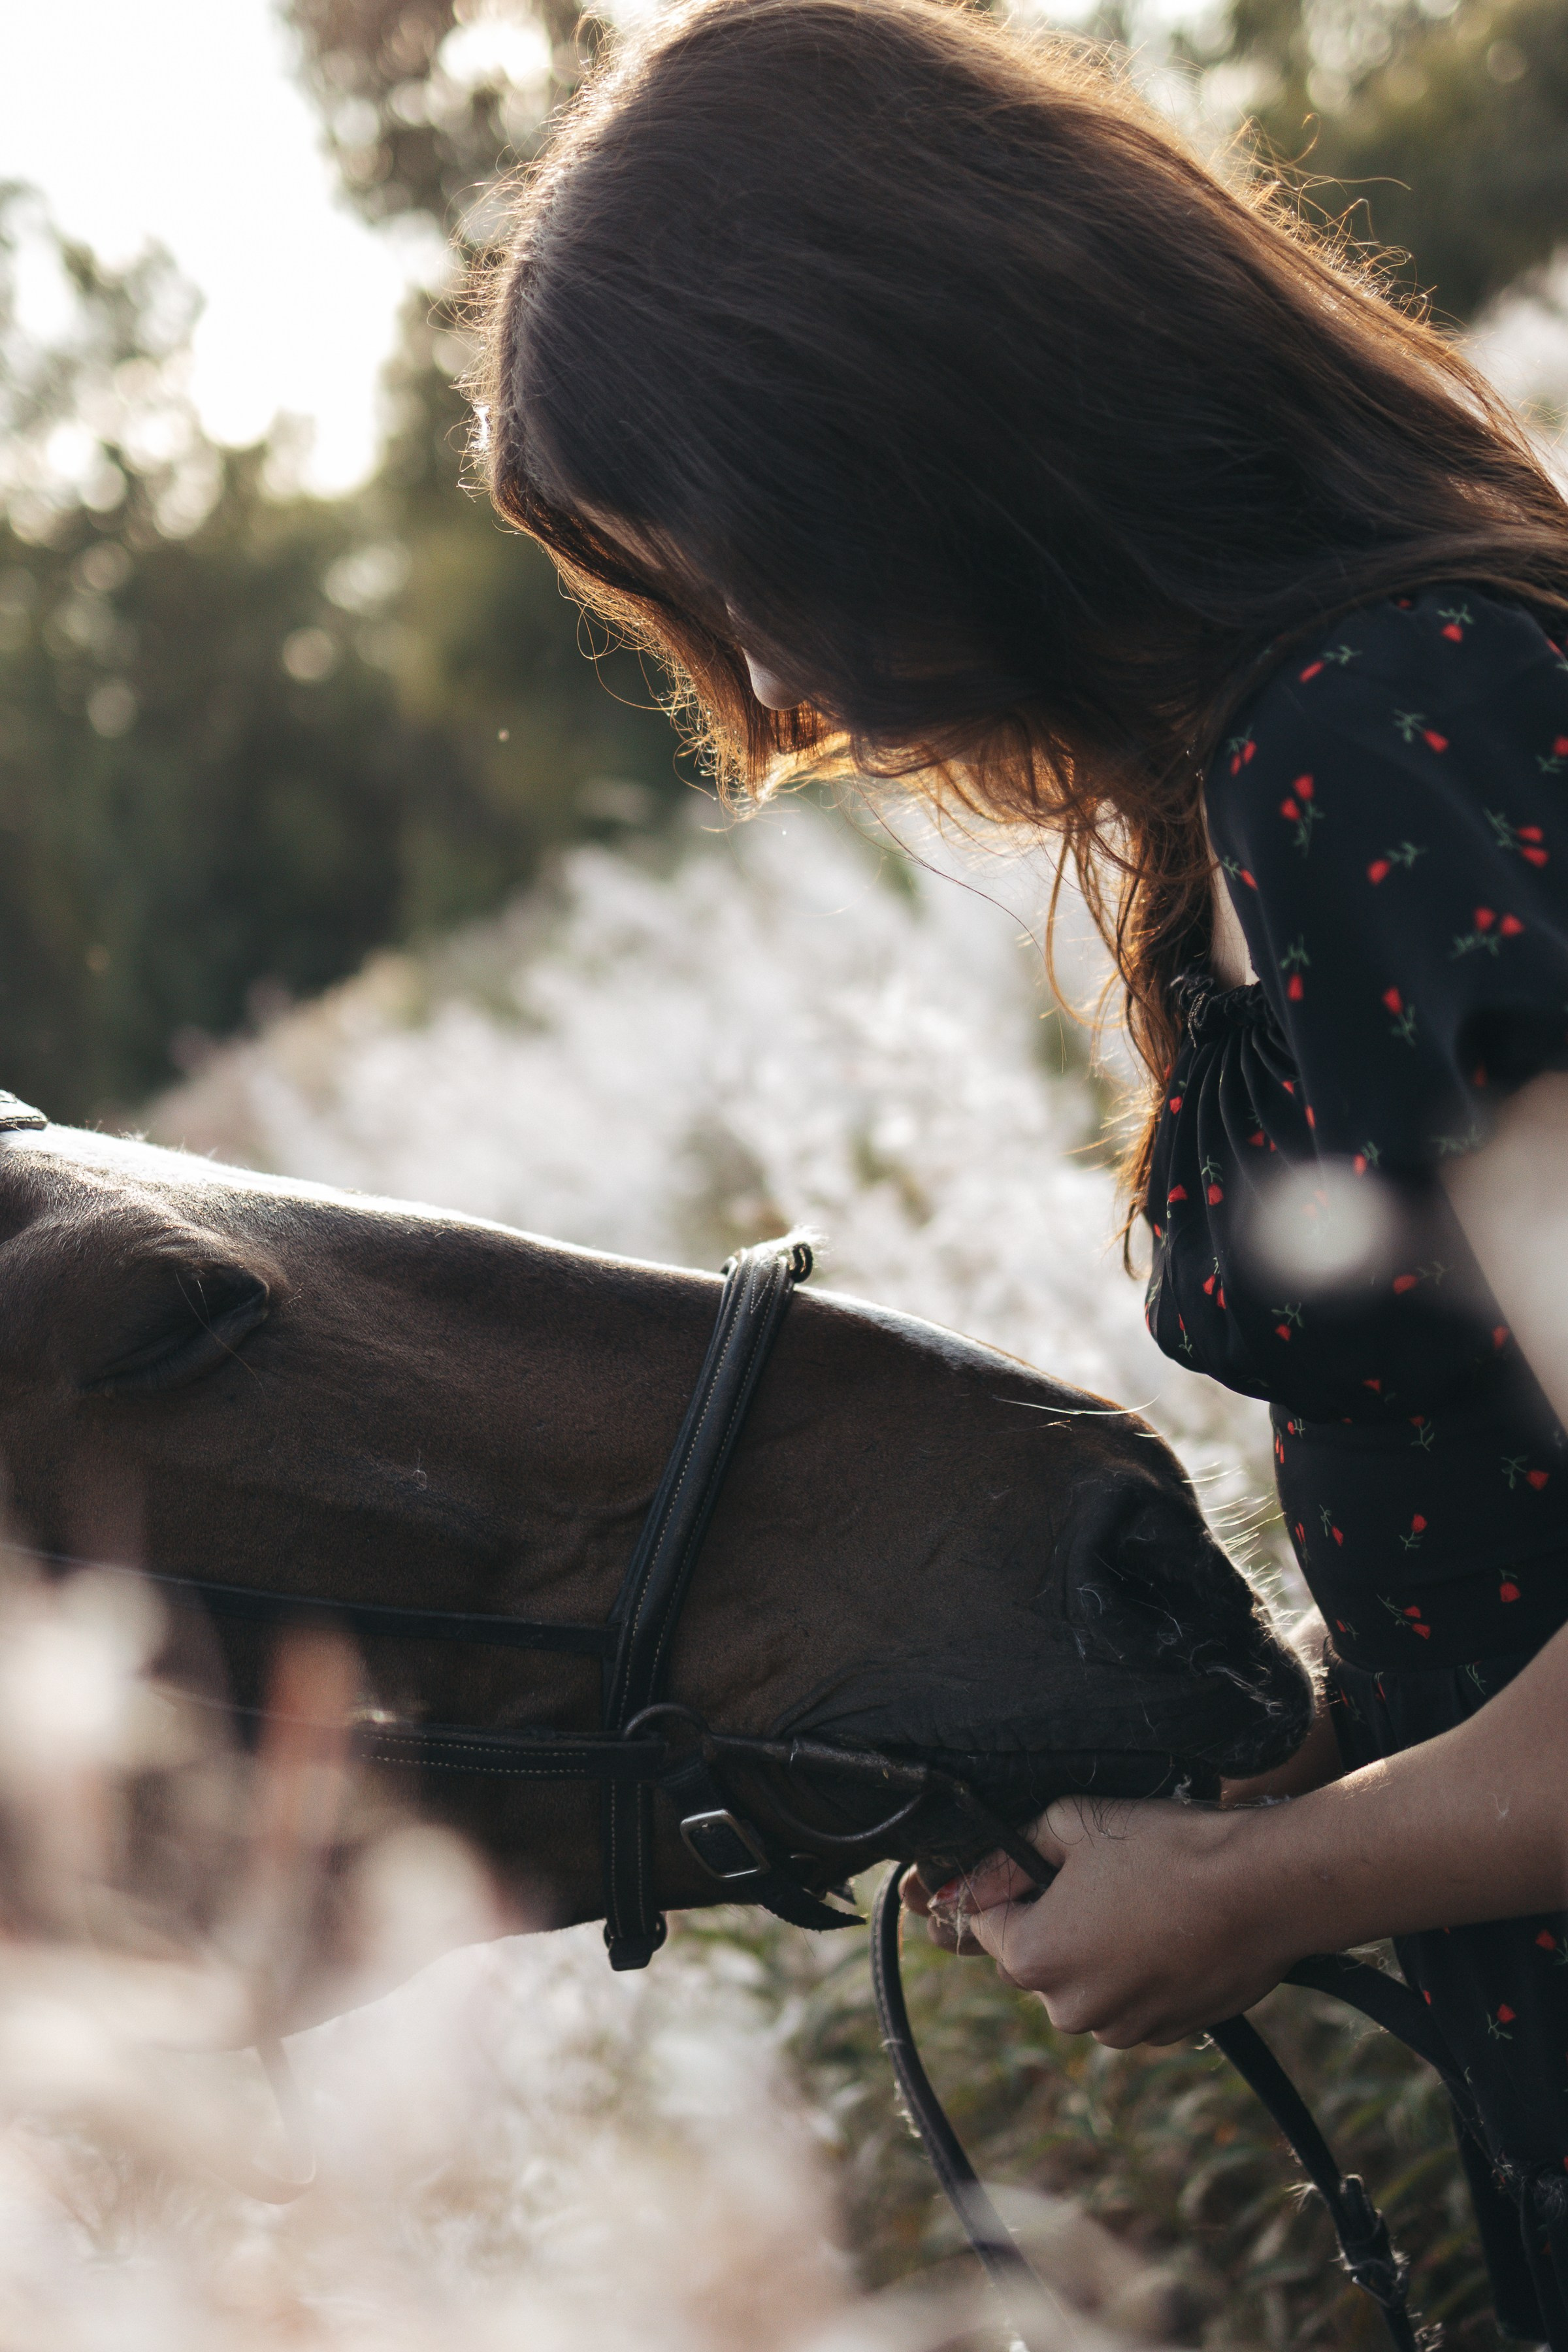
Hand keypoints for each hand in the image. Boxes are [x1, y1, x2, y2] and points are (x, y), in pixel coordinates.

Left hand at [926, 1799, 1297, 2046]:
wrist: (1260, 1888)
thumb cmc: (1165, 1848)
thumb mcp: (1072, 1822)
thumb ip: (1010, 1853)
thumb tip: (973, 1879)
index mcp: (1034, 1958)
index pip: (985, 1925)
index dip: (1010, 1889)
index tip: (1045, 1867)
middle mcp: (1069, 2009)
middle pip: (1033, 1961)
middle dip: (1051, 1924)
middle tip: (1099, 1878)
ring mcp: (1121, 2028)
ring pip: (1083, 1985)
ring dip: (1096, 1954)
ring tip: (1141, 1902)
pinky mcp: (1165, 2033)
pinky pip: (1129, 2002)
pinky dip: (1138, 1973)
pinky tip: (1169, 1931)